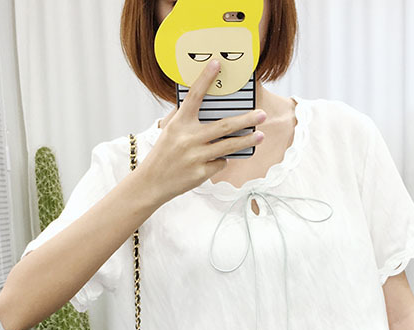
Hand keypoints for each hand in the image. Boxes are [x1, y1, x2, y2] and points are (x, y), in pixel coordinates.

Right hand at [136, 59, 265, 203]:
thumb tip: (210, 108)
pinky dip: (221, 161)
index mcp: (179, 124)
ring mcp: (196, 157)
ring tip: (260, 135)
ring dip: (247, 140)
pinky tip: (215, 161)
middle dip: (246, 120)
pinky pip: (220, 163)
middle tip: (262, 114)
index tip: (217, 64)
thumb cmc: (164, 154)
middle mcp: (188, 138)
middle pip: (223, 126)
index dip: (205, 78)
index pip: (194, 96)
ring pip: (228, 147)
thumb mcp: (170, 132)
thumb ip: (186, 120)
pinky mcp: (201, 173)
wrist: (152, 183)